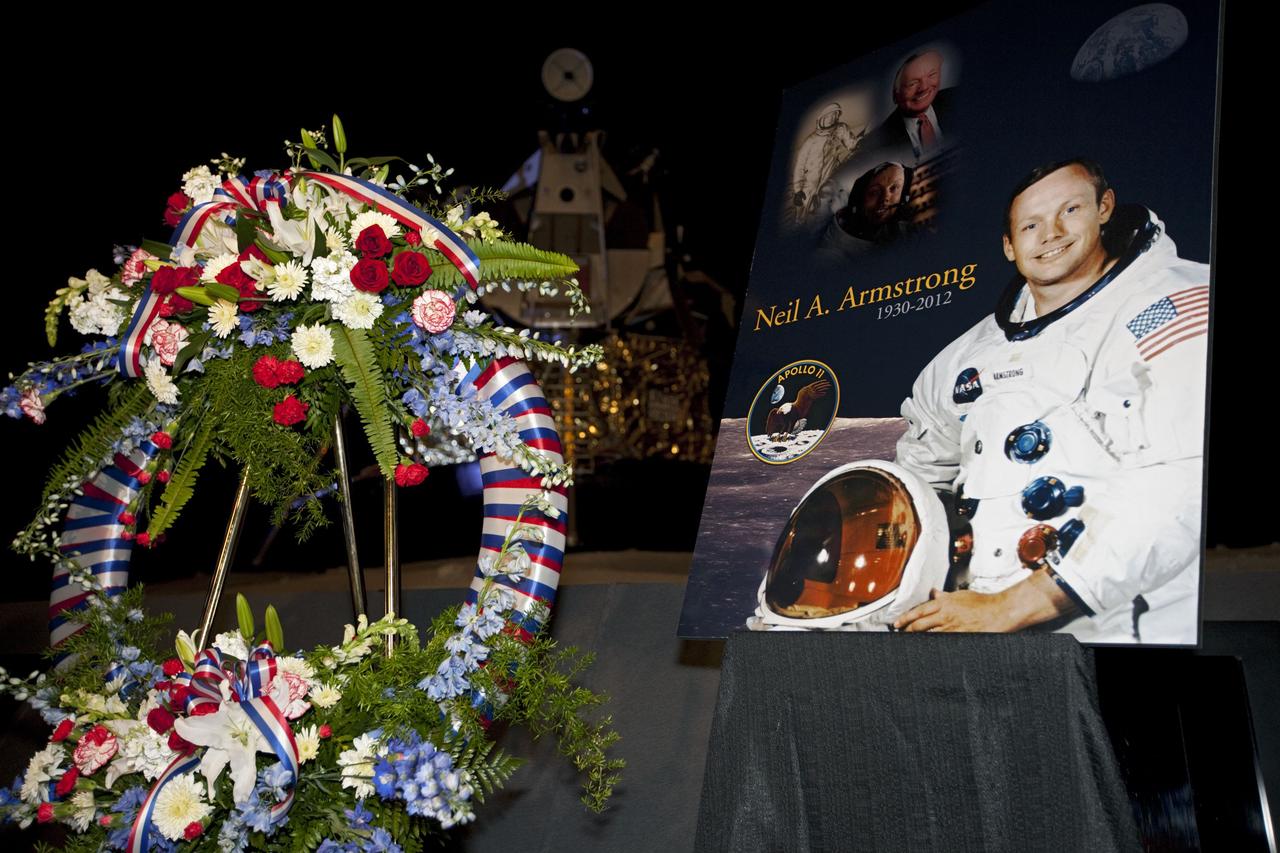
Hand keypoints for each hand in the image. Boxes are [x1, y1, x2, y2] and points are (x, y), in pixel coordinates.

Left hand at [894, 569, 1077, 632]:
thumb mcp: (961, 595)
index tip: (897, 623)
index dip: (905, 618)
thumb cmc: (983, 603)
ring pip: (928, 636)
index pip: (918, 611)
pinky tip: (928, 649)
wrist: (999, 611)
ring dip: (918, 640)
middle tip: (900, 634)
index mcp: (944, 604)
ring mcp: (952, 628)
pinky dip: (933, 645)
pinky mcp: (959, 637)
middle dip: (907, 631)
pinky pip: (942, 642)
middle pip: (919, 625)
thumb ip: (946, 596)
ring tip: (910, 643)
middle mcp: (945, 616)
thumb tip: (935, 594)